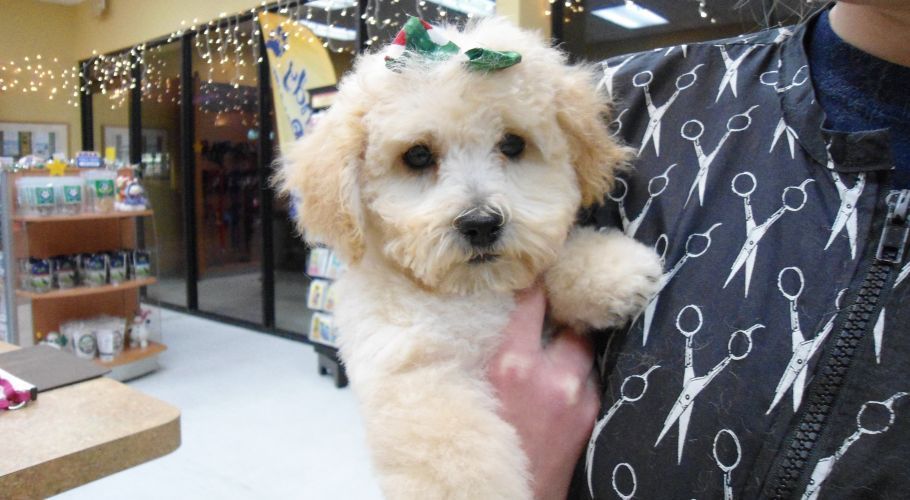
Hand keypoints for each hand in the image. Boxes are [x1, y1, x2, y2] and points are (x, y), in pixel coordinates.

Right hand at [488, 285, 600, 499]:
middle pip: (567, 323)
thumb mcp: (473, 391)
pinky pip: (589, 380)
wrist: (511, 494)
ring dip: (570, 349)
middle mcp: (549, 374)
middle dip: (560, 318)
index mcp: (510, 365)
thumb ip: (484, 356)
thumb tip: (490, 321)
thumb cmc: (483, 442)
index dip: (535, 283)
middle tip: (552, 312)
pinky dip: (577, 378)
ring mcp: (576, 394)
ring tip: (557, 353)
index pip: (531, 302)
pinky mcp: (590, 413)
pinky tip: (562, 386)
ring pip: (582, 351)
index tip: (537, 269)